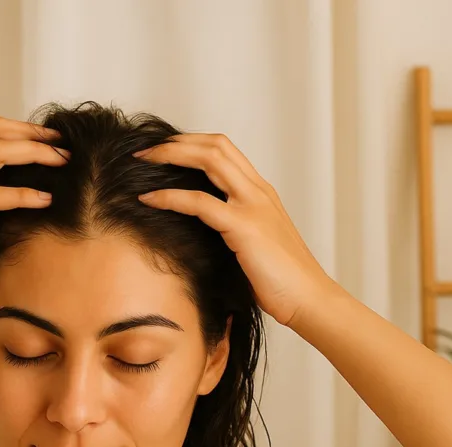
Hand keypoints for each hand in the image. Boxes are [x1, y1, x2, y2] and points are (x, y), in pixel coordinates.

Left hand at [134, 134, 338, 328]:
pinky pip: (199, 202)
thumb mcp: (253, 244)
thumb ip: (231, 228)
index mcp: (260, 193)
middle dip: (177, 141)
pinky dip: (169, 196)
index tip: (164, 151)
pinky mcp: (244, 227)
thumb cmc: (280, 280)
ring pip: (210, 159)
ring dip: (171, 155)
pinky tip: (148, 199)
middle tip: (146, 149)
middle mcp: (258, 191)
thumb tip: (197, 232)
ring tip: (143, 160)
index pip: (224, 150)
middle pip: (215, 145)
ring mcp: (253, 206)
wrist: (308, 299)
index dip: (191, 143)